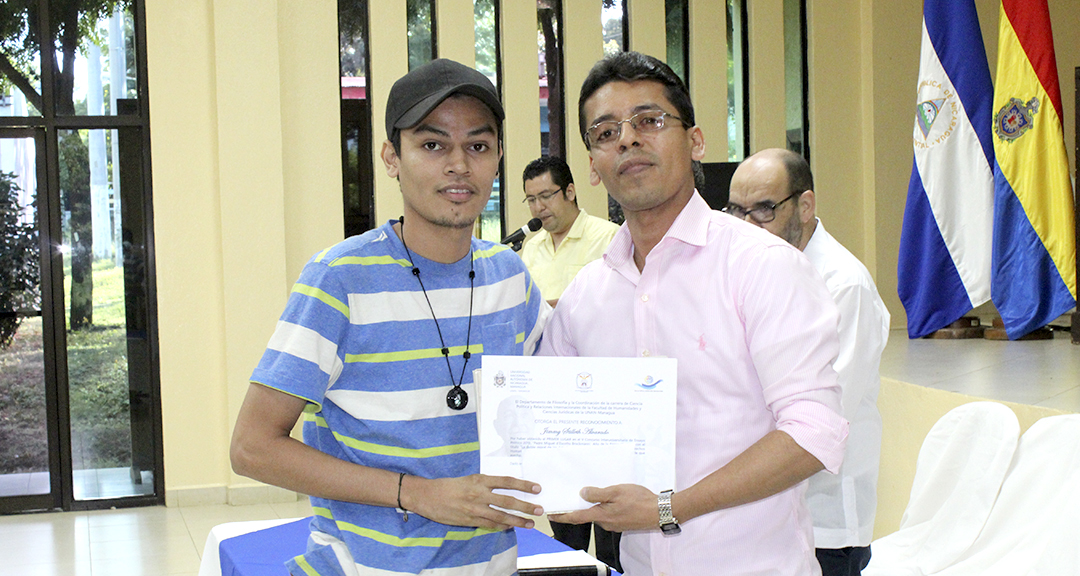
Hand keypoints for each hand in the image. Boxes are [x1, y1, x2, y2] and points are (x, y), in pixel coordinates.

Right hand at [403, 474, 543, 530]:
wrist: (427, 496)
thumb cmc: (448, 485)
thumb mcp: (468, 479)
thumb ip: (485, 484)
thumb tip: (502, 490)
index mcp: (480, 480)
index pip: (507, 482)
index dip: (523, 485)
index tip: (537, 488)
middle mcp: (479, 494)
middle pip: (508, 501)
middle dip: (526, 506)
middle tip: (539, 509)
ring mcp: (475, 509)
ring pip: (501, 516)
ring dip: (517, 520)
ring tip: (530, 523)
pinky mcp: (470, 520)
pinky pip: (489, 525)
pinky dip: (501, 526)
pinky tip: (510, 527)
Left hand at [548, 484, 657, 531]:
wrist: (659, 512)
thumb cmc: (640, 501)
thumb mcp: (617, 491)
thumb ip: (598, 493)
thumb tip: (582, 493)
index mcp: (601, 515)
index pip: (576, 517)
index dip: (562, 516)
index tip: (550, 514)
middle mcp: (605, 523)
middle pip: (585, 516)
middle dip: (575, 509)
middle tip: (565, 500)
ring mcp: (613, 524)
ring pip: (597, 515)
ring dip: (591, 507)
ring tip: (586, 494)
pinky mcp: (621, 523)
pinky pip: (607, 515)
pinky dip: (602, 508)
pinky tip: (606, 499)